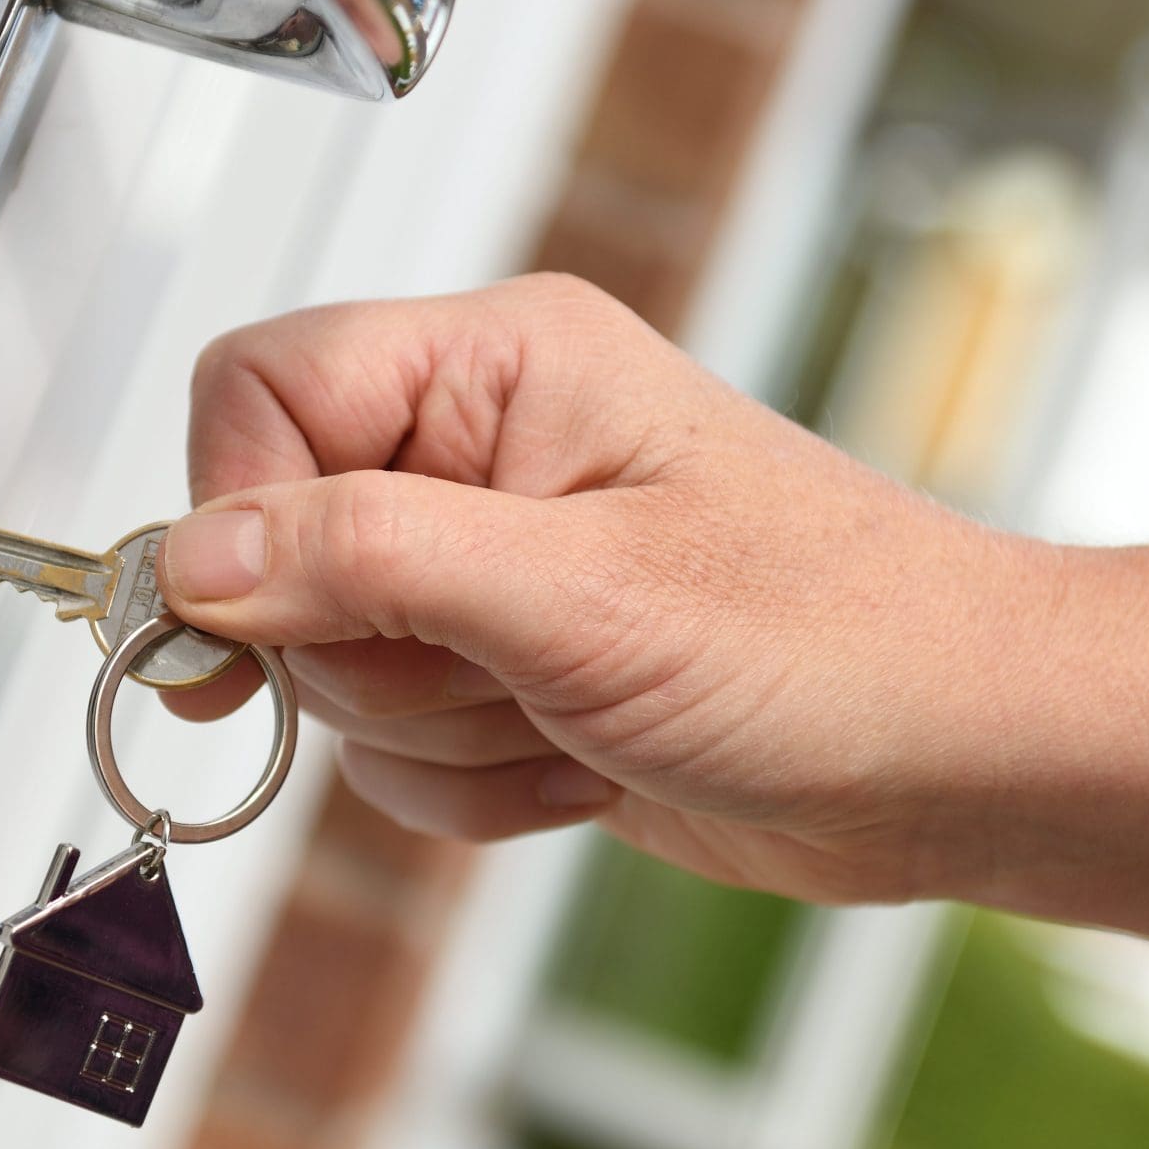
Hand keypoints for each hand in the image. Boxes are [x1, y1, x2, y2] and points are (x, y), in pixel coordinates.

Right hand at [157, 277, 1050, 903]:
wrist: (955, 760)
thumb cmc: (836, 639)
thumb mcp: (580, 594)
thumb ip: (367, 559)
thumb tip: (193, 558)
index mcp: (500, 362)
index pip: (259, 392)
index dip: (241, 514)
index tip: (262, 623)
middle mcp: (482, 449)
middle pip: (279, 553)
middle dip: (380, 658)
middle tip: (510, 668)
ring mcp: (493, 566)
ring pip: (334, 673)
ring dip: (444, 735)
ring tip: (579, 712)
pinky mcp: (507, 668)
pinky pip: (398, 751)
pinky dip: (477, 786)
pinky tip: (587, 759)